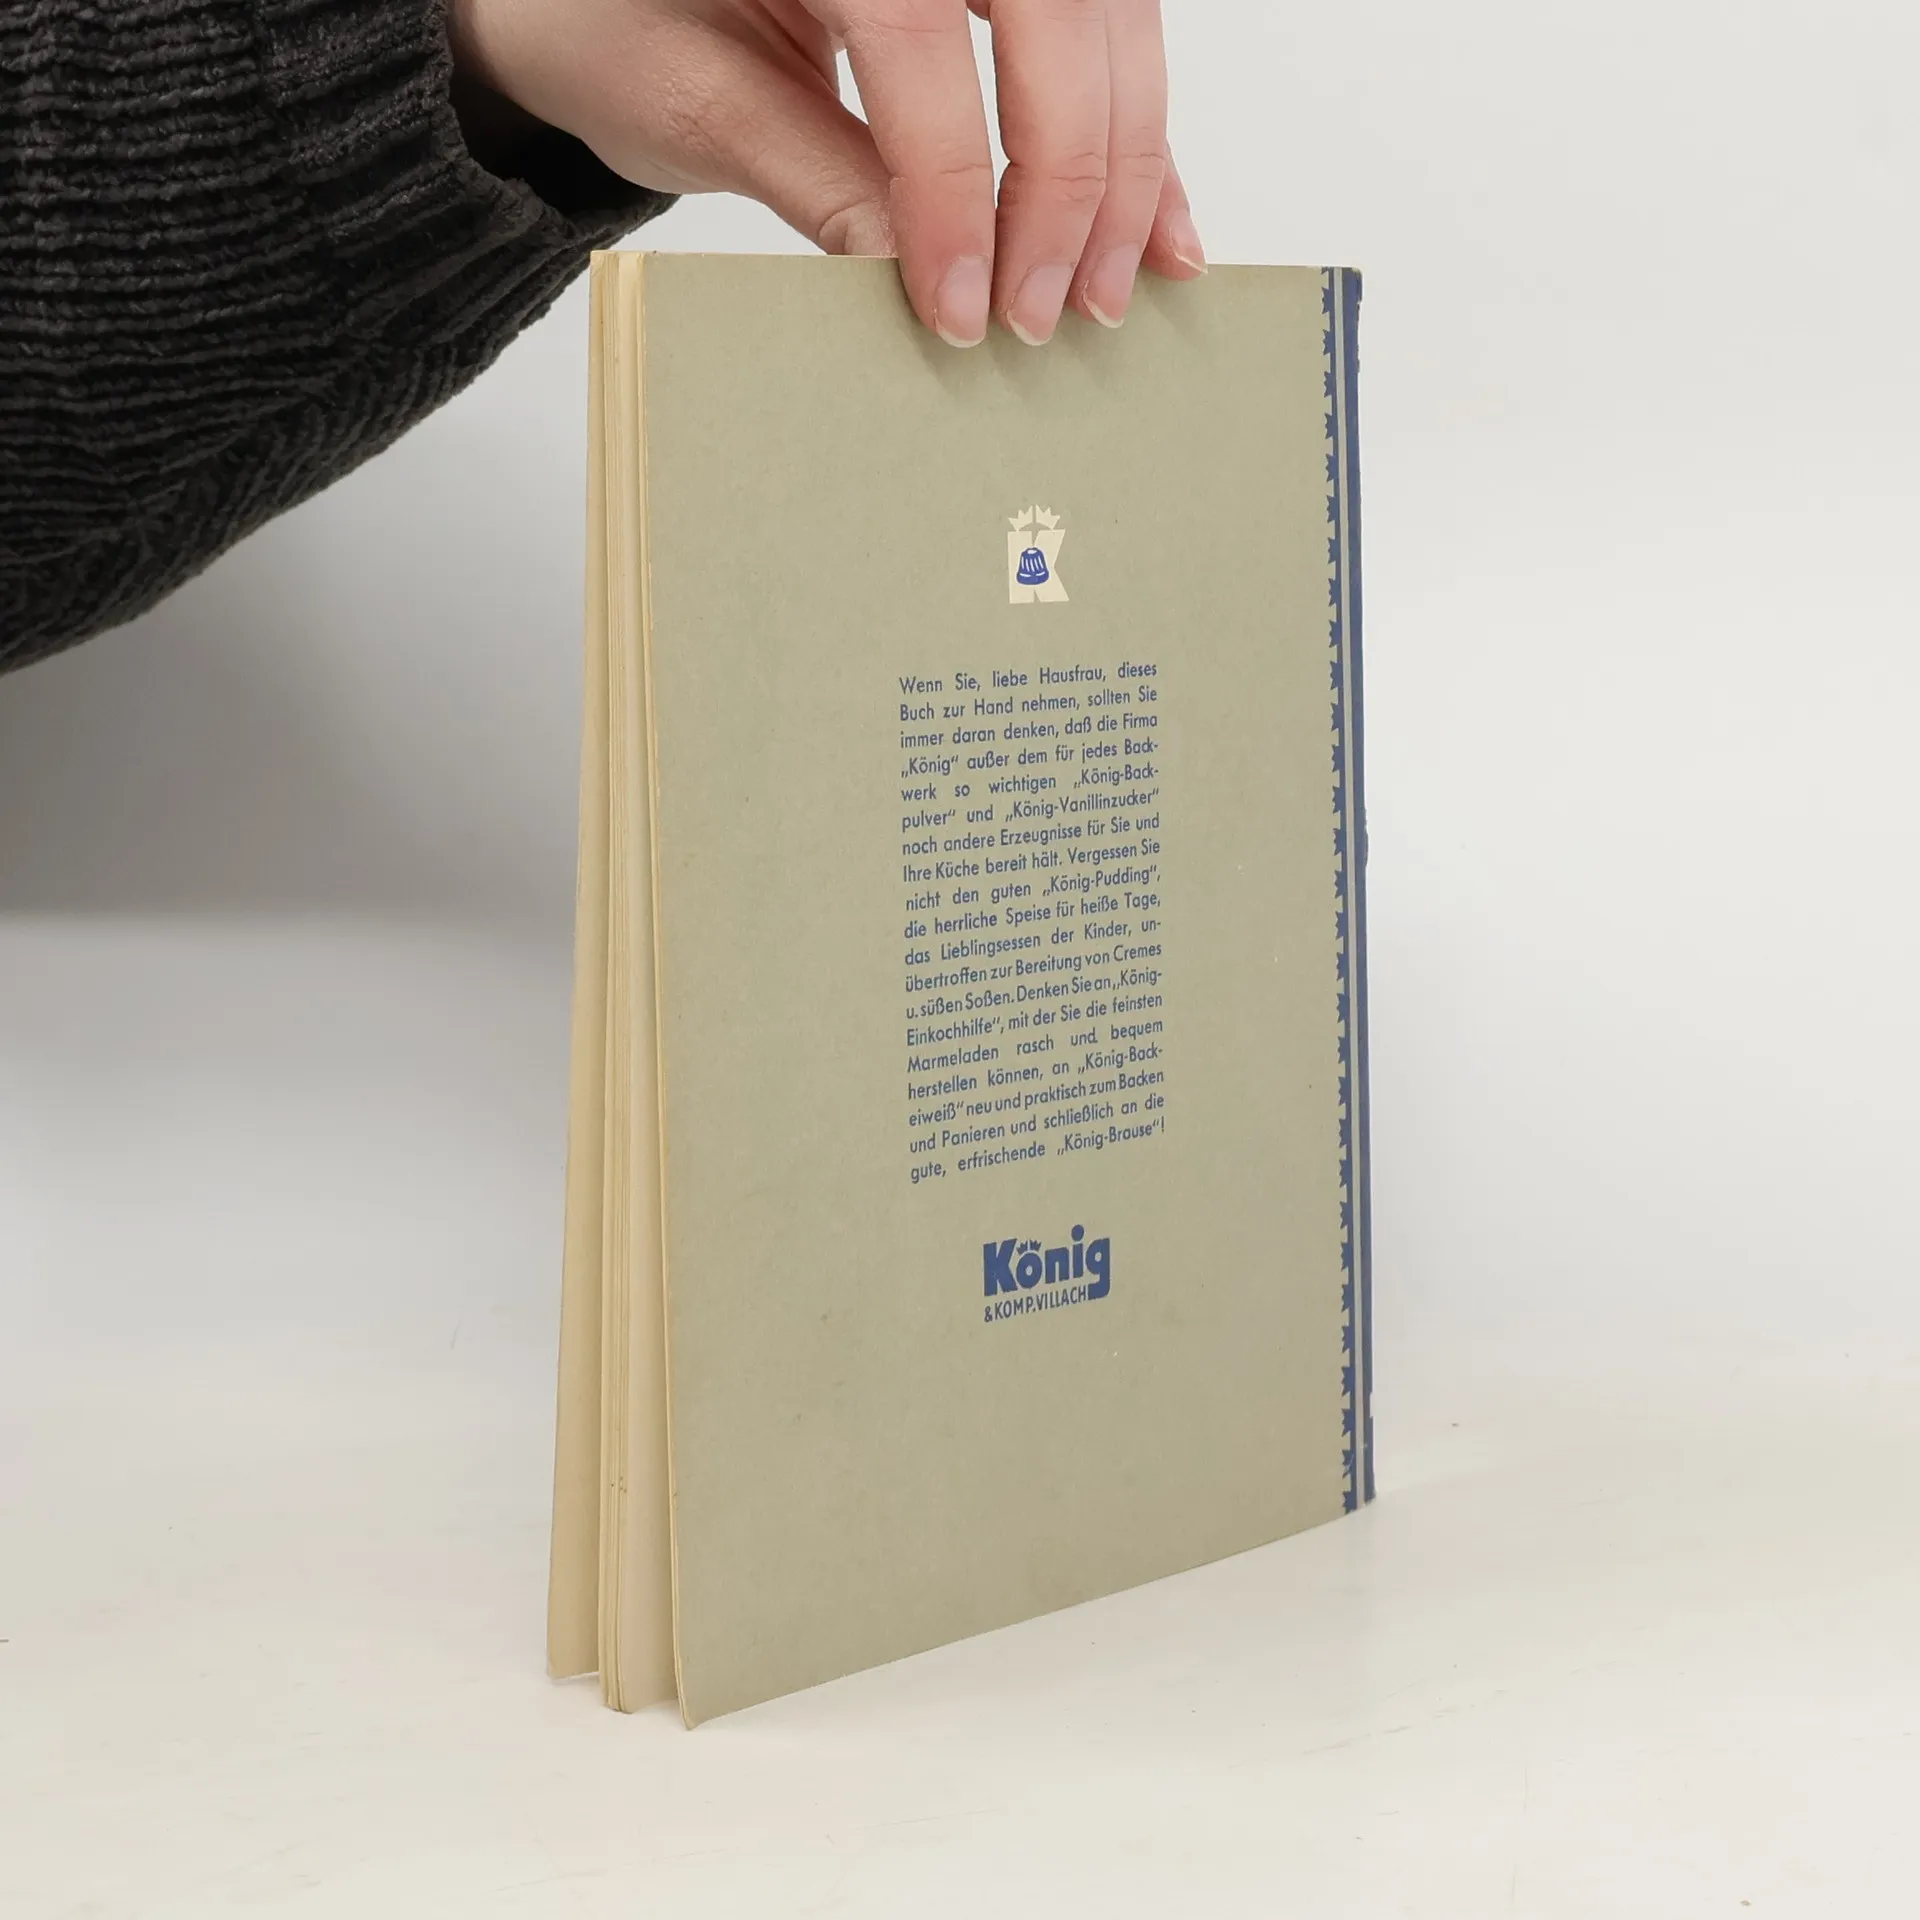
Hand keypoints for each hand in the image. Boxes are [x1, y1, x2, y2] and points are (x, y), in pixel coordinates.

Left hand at [447, 0, 1206, 345]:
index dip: (954, 182)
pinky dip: (1139, 132)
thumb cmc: (616, 20)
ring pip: (1109, 16)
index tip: (965, 306)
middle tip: (1046, 311)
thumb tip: (930, 280)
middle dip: (1068, 175)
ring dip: (1127, 160)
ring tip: (1111, 289)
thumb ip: (816, 176)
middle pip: (1052, 9)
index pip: (916, 35)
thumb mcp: (694, 100)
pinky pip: (1106, 32)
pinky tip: (1158, 224)